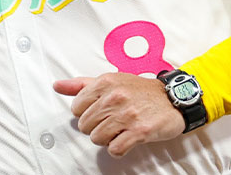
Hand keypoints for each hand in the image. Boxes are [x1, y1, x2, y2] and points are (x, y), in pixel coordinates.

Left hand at [53, 73, 184, 157]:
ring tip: (120, 129)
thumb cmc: (140, 91)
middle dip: (96, 126)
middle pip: (85, 125)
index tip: (100, 111)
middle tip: (112, 121)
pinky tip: (126, 139)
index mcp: (105, 83)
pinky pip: (115, 149)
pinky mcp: (139, 131)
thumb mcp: (111, 81)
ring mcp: (127, 114)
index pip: (76, 108)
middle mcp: (115, 97)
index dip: (87, 113)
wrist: (173, 99)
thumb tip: (57, 86)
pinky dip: (118, 148)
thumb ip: (81, 85)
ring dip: (107, 138)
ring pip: (97, 138)